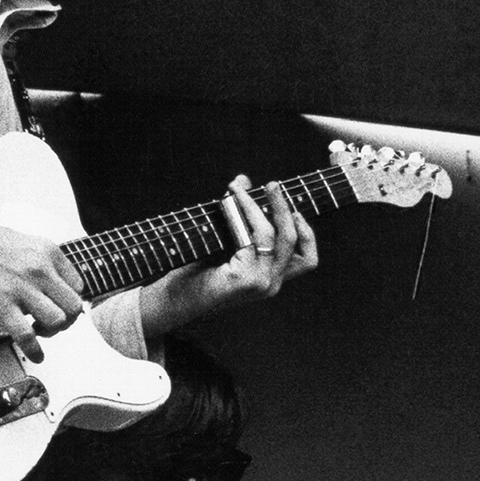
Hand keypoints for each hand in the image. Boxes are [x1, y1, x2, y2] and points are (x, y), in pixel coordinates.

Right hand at [0, 206, 84, 362]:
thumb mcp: (22, 241)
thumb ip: (40, 259)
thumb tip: (49, 277)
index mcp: (47, 252)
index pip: (77, 285)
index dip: (69, 300)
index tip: (61, 306)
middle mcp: (40, 270)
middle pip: (73, 305)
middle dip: (67, 319)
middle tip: (54, 323)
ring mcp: (22, 290)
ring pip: (58, 321)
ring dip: (52, 332)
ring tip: (39, 332)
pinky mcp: (2, 307)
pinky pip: (28, 336)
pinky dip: (35, 350)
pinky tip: (36, 354)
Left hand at [141, 176, 318, 335]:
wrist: (172, 300)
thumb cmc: (194, 273)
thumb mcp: (223, 241)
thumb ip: (238, 215)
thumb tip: (244, 180)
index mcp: (271, 279)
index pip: (306, 260)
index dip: (307, 232)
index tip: (294, 209)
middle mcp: (271, 284)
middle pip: (295, 241)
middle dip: (285, 207)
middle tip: (272, 185)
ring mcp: (261, 283)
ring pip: (275, 235)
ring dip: (259, 205)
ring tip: (240, 187)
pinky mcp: (247, 279)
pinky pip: (255, 237)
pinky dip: (244, 213)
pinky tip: (228, 201)